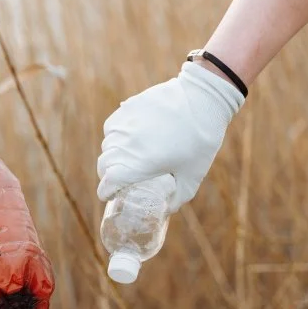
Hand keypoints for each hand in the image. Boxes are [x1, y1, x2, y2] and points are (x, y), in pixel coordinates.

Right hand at [97, 61, 244, 210]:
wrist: (203, 98)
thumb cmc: (201, 140)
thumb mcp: (193, 175)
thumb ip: (179, 197)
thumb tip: (167, 210)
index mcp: (138, 165)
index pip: (107, 183)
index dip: (105, 192)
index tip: (109, 195)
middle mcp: (125, 145)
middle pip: (104, 165)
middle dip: (107, 176)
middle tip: (119, 179)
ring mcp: (124, 125)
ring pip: (107, 146)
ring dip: (112, 156)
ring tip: (125, 158)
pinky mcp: (127, 109)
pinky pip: (112, 127)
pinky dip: (115, 136)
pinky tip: (128, 138)